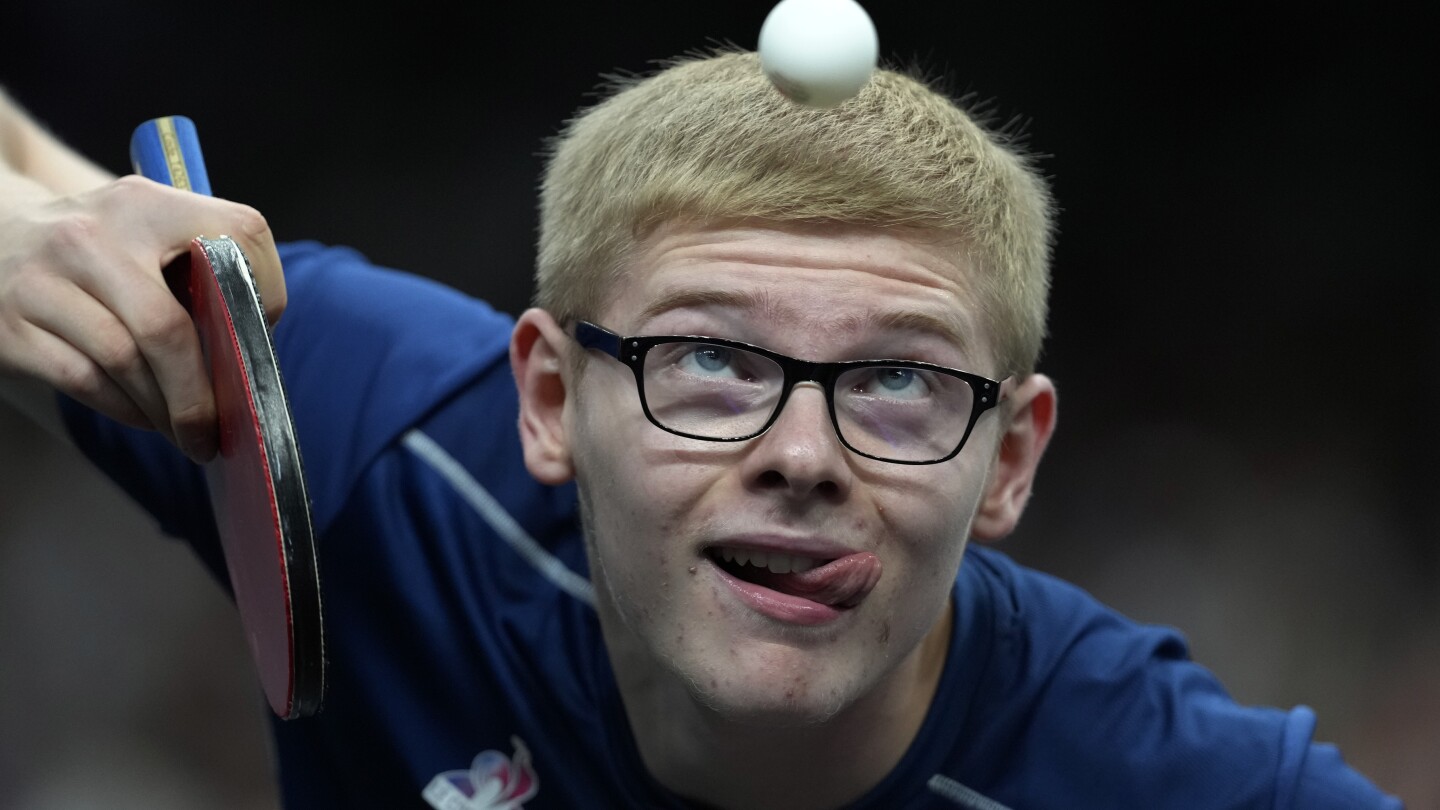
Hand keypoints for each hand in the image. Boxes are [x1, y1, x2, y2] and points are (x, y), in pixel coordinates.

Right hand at [0, 175, 284, 460]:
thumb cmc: (96, 249)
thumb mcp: (145, 231)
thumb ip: (199, 270)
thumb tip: (250, 348)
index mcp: (143, 203)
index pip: (233, 237)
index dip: (263, 292)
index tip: (259, 336)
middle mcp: (88, 236)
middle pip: (166, 327)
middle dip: (201, 392)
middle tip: (219, 428)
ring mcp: (41, 279)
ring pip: (125, 361)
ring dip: (165, 408)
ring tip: (185, 430)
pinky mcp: (10, 325)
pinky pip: (85, 380)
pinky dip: (125, 409)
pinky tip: (144, 416)